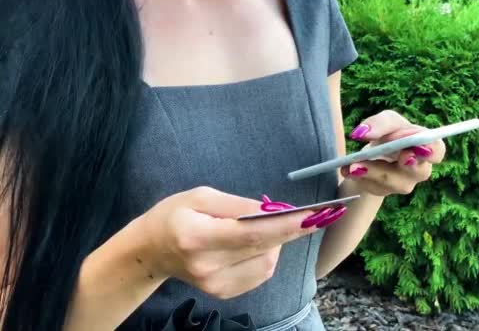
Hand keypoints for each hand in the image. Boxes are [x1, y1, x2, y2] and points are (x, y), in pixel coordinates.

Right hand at [138, 187, 345, 298]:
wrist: (152, 250)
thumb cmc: (174, 215)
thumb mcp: (200, 196)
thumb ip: (238, 205)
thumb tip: (273, 210)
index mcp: (197, 237)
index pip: (252, 233)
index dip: (286, 225)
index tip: (315, 216)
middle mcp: (207, 266)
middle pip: (264, 249)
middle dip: (291, 230)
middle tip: (310, 214)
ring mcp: (215, 285)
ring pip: (267, 263)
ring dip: (276, 242)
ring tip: (263, 227)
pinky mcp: (223, 293)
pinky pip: (260, 273)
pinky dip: (266, 255)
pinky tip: (254, 244)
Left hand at [342, 110, 445, 196]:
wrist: (371, 152)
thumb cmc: (388, 134)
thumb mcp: (387, 121)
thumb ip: (381, 123)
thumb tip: (364, 133)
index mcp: (428, 147)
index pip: (438, 151)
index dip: (427, 149)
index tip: (412, 146)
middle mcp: (420, 169)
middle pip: (419, 171)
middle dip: (407, 165)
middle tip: (399, 158)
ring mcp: (403, 184)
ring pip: (394, 182)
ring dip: (374, 171)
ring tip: (355, 165)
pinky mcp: (383, 191)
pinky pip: (375, 187)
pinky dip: (360, 177)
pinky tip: (348, 170)